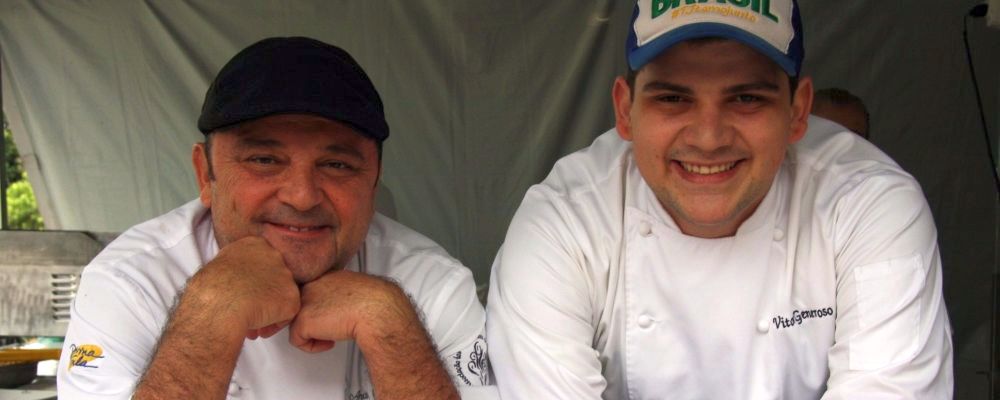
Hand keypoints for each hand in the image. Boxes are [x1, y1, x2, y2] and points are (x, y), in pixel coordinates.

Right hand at [185, 236, 300, 339]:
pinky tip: (258, 329)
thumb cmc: (211, 287)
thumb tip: (236, 280)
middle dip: (262, 296)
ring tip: (250, 323)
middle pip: (273, 279)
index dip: (253, 281)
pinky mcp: (292, 297)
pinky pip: (286, 314)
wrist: (221, 301)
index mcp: (255, 244)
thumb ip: (235, 268)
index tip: (243, 292)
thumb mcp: (219, 266)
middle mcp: (275, 256)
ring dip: (268, 311)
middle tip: (247, 309)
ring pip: (280, 297)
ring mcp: (286, 276)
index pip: (261, 262)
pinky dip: (274, 324)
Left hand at [288, 270, 418, 352]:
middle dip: (313, 321)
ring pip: (296, 323)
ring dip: (313, 333)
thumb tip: (339, 307)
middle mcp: (311, 285)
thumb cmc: (374, 303)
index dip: (320, 310)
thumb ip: (341, 294)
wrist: (377, 311)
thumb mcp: (356, 290)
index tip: (334, 317)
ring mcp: (304, 301)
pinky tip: (330, 342)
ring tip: (332, 335)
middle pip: (300, 307)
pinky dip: (312, 347)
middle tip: (330, 328)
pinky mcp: (302, 320)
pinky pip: (297, 340)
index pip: (310, 293)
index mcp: (325, 275)